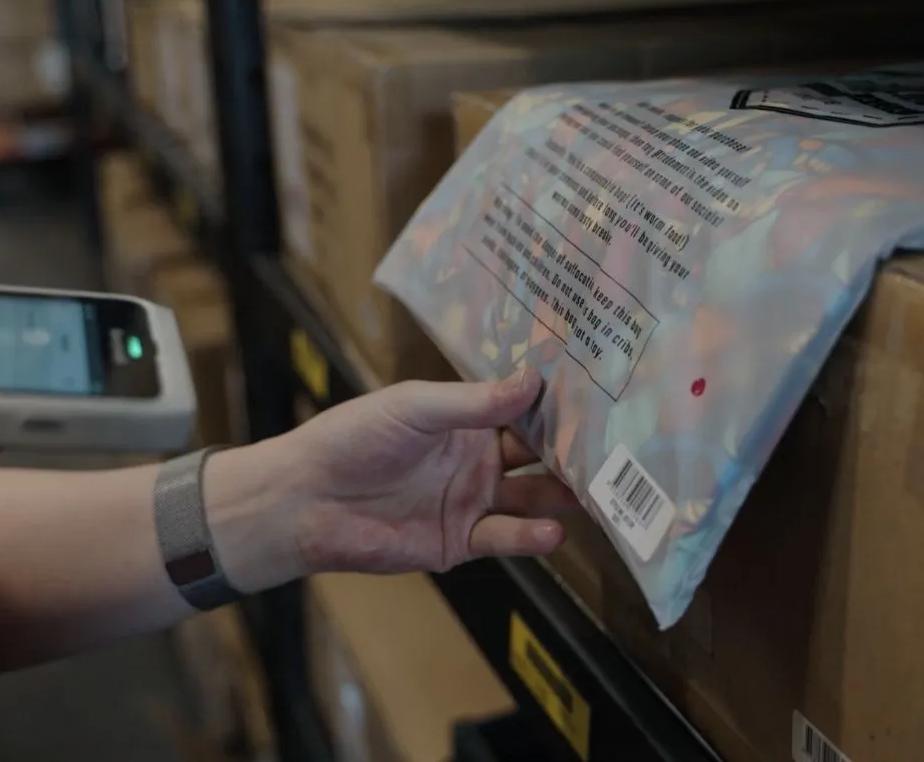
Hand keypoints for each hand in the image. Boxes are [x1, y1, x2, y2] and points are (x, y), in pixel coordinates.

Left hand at [281, 369, 575, 574]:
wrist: (306, 500)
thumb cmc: (352, 438)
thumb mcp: (416, 408)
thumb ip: (474, 403)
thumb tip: (533, 381)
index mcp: (466, 420)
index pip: (523, 410)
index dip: (558, 405)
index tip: (602, 396)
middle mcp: (476, 459)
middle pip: (538, 456)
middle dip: (573, 452)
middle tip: (617, 448)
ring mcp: (471, 501)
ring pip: (531, 498)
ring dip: (563, 495)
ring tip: (598, 493)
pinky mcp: (459, 542)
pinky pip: (505, 538)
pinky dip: (531, 537)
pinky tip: (552, 530)